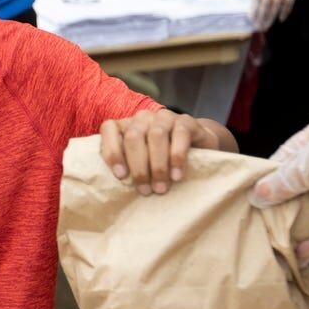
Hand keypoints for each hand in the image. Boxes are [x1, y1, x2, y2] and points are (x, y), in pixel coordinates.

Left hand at [100, 109, 220, 195]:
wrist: (198, 149)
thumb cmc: (162, 160)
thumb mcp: (141, 163)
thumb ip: (127, 168)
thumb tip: (113, 190)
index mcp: (126, 126)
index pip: (110, 128)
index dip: (112, 151)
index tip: (121, 176)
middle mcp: (143, 118)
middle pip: (134, 137)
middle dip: (138, 166)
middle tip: (145, 190)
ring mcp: (165, 117)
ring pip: (156, 135)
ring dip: (157, 165)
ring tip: (160, 188)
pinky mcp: (186, 121)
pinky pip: (180, 135)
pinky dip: (177, 157)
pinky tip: (176, 176)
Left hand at [249, 0, 303, 31]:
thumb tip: (251, 11)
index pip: (256, 0)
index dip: (253, 11)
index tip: (251, 21)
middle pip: (266, 4)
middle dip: (262, 17)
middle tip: (259, 27)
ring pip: (277, 4)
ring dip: (272, 17)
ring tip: (267, 26)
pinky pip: (289, 2)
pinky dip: (285, 11)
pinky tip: (281, 19)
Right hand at [250, 110, 308, 264]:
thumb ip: (283, 181)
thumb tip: (257, 195)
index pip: (285, 156)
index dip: (268, 176)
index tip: (250, 198)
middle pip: (299, 182)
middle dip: (281, 203)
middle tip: (260, 224)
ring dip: (299, 222)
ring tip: (278, 242)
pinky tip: (302, 252)